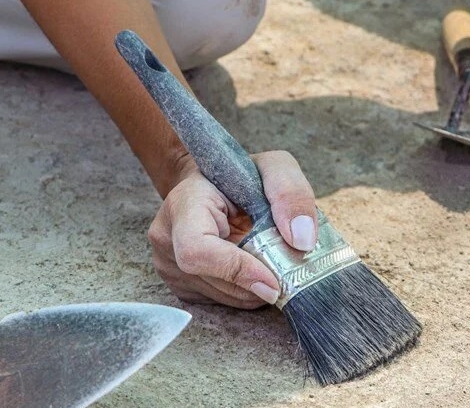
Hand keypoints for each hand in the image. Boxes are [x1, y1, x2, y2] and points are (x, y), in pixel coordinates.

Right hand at [147, 151, 317, 308]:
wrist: (210, 186)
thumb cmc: (238, 176)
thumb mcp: (272, 168)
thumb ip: (290, 193)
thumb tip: (302, 240)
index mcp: (183, 204)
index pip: (197, 250)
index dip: (236, 270)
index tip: (273, 281)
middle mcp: (166, 238)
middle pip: (214, 280)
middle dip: (257, 282)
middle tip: (284, 269)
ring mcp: (167, 265)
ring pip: (221, 297)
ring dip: (254, 289)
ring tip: (269, 263)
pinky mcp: (180, 285)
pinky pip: (219, 302)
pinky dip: (246, 292)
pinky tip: (253, 270)